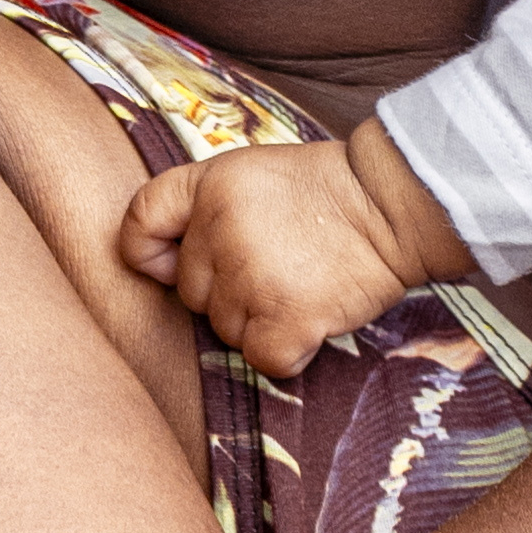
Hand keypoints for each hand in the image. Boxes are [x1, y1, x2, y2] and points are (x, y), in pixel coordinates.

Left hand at [120, 130, 445, 371]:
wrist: (391, 205)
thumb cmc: (324, 193)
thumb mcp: (251, 173)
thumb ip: (203, 209)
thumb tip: (157, 268)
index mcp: (209, 186)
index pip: (140, 222)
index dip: (148, 254)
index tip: (168, 266)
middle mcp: (220, 228)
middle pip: (190, 292)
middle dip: (226, 291)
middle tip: (277, 266)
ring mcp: (252, 274)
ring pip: (226, 330)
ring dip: (259, 321)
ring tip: (300, 284)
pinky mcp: (287, 316)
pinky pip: (262, 359)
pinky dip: (287, 351)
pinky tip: (311, 319)